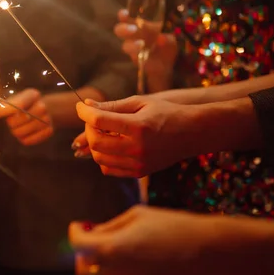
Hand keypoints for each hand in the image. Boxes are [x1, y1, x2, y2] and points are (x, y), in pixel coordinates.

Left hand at [0, 88, 53, 145]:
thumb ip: (4, 104)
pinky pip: (27, 140)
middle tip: (14, 119)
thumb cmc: (27, 104)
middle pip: (14, 122)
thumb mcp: (17, 98)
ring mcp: (47, 119)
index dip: (3, 111)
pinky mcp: (48, 131)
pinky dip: (24, 138)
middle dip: (11, 122)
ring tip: (21, 125)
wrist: (48, 110)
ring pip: (19, 133)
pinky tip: (27, 131)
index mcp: (32, 95)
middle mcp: (41, 106)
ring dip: (16, 131)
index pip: (16, 105)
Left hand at [69, 206, 212, 274]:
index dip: (74, 233)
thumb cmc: (172, 226)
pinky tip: (133, 256)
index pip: (77, 245)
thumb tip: (92, 232)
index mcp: (111, 248)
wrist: (206, 250)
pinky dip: (119, 269)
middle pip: (83, 269)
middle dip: (82, 254)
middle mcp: (115, 272)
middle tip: (91, 239)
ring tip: (119, 243)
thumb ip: (109, 226)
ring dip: (102, 260)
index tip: (78, 225)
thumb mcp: (136, 216)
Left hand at [74, 96, 191, 176]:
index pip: (99, 121)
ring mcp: (138, 163)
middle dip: (87, 129)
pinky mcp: (139, 172)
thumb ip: (111, 106)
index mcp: (138, 127)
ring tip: (102, 131)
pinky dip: (103, 157)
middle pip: (95, 142)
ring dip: (94, 144)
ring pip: (99, 158)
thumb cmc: (166, 112)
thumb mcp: (140, 103)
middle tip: (92, 120)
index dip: (84, 113)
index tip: (80, 106)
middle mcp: (137, 148)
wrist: (193, 133)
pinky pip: (109, 170)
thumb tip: (86, 105)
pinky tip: (110, 144)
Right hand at [115, 9, 176, 91]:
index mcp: (139, 25)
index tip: (125, 14)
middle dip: (124, 29)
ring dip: (132, 45)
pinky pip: (134, 57)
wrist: (168, 62)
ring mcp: (133, 48)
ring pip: (125, 46)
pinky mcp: (136, 59)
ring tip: (141, 45)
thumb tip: (161, 38)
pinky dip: (139, 56)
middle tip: (133, 29)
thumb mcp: (171, 38)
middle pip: (120, 30)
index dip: (123, 15)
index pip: (126, 18)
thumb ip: (167, 37)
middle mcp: (133, 35)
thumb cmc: (167, 44)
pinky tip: (146, 56)